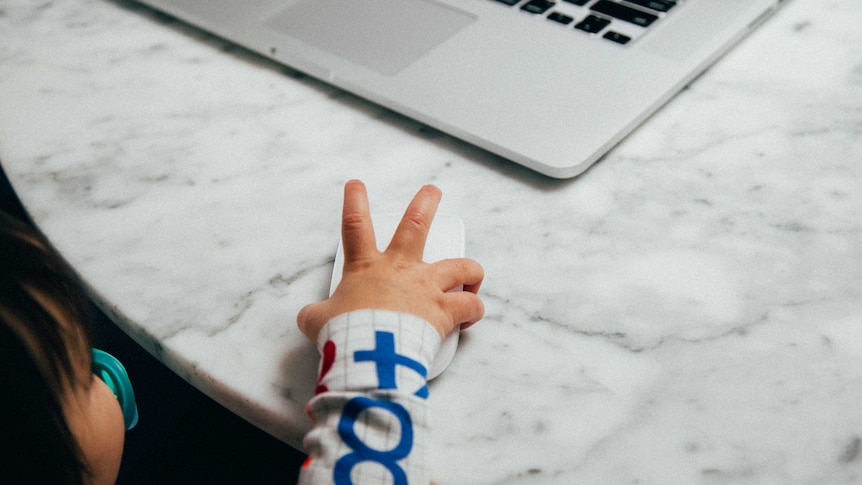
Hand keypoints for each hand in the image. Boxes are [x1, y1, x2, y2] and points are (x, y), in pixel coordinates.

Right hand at [297, 180, 484, 342]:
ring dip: (470, 268)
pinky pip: (470, 305)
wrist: (371, 351)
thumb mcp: (318, 321)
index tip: (356, 186)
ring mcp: (427, 287)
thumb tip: (312, 318)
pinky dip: (474, 308)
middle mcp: (400, 269)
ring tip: (473, 272)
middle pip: (416, 225)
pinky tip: (471, 314)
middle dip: (426, 204)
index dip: (354, 202)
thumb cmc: (346, 333)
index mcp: (366, 267)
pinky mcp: (445, 310)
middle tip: (432, 192)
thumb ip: (317, 314)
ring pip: (460, 265)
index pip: (355, 225)